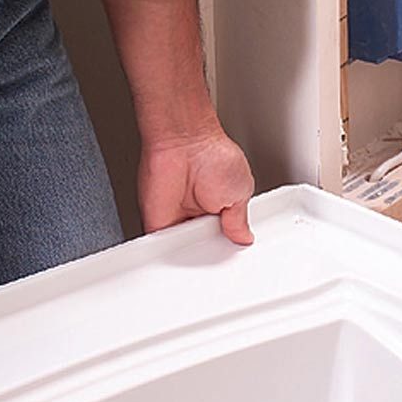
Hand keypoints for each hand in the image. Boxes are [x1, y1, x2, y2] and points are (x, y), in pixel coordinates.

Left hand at [139, 124, 254, 245]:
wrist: (184, 145)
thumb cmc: (213, 155)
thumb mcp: (241, 193)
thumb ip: (239, 222)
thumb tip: (243, 237)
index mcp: (219, 206)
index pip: (224, 236)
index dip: (229, 246)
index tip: (233, 250)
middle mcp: (197, 213)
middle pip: (204, 248)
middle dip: (212, 255)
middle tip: (218, 251)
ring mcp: (177, 219)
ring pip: (184, 252)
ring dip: (193, 257)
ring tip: (203, 246)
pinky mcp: (158, 223)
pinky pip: (162, 248)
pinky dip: (169, 255)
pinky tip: (183, 252)